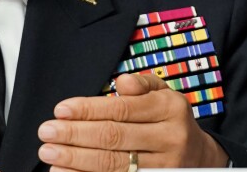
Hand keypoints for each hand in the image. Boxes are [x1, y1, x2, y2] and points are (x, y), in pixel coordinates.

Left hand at [37, 73, 227, 170]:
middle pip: (114, 137)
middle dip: (75, 135)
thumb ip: (143, 84)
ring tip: (50, 153)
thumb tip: (122, 83)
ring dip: (76, 160)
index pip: (122, 109)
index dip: (88, 110)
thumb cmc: (170, 120)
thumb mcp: (164, 94)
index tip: (61, 110)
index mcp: (170, 109)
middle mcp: (169, 139)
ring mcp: (164, 167)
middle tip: (46, 132)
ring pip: (113, 165)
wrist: (200, 156)